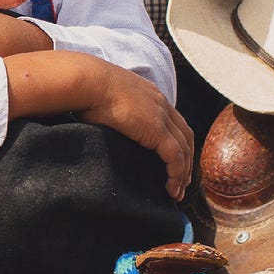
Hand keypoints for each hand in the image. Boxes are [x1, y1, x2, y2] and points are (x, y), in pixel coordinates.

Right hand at [76, 64, 192, 201]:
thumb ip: (113, 106)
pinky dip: (176, 176)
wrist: (88, 81)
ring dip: (183, 173)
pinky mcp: (156, 131)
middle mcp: (160, 103)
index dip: (177, 142)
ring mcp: (161, 116)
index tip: (173, 161)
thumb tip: (101, 118)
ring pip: (184, 150)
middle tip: (182, 182)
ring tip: (177, 192)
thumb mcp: (106, 94)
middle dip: (187, 160)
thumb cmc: (87, 87)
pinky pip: (175, 158)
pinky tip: (171, 190)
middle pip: (185, 136)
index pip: (173, 120)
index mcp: (150, 94)